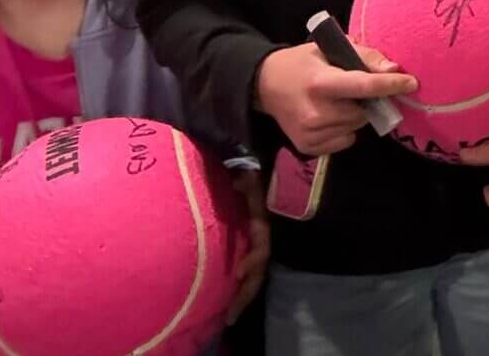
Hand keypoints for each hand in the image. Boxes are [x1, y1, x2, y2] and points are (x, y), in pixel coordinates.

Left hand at [226, 170, 270, 322]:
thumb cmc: (251, 174)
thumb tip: (239, 180)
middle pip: (257, 272)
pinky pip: (245, 272)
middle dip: (245, 295)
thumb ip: (246, 179)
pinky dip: (237, 289)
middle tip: (229, 318)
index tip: (238, 273)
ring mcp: (253, 245)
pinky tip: (226, 301)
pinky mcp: (244, 249)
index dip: (253, 260)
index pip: (262, 246)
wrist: (253, 171)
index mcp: (262, 224)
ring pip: (253, 276)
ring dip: (241, 297)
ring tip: (228, 318)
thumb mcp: (250, 175)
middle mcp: (260, 239)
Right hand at [254, 42, 415, 156]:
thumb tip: (393, 68)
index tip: (412, 83)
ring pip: (356, 127)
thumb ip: (363, 56)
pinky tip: (330, 115)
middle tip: (356, 89)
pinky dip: (346, 129)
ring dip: (356, 114)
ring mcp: (310, 133)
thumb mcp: (329, 49)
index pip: (363, 86)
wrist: (263, 86)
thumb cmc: (302, 63)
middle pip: (362, 111)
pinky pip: (346, 141)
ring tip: (338, 101)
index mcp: (320, 83)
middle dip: (368, 100)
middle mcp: (315, 112)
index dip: (390, 85)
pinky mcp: (308, 147)